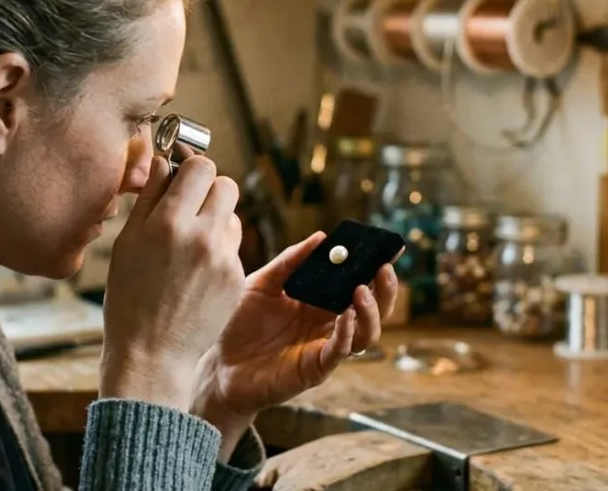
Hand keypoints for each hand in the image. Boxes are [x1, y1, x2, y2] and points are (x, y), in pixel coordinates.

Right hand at [100, 155, 245, 412]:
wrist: (151, 353)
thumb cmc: (130, 298)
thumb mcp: (126, 244)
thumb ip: (149, 198)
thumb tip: (166, 162)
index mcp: (168, 222)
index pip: (201, 166)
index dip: (192, 169)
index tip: (183, 179)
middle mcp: (201, 236)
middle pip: (226, 184)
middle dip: (209, 190)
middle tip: (190, 208)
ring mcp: (223, 258)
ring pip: (233, 215)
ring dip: (216, 220)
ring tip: (191, 244)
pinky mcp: (236, 278)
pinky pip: (233, 247)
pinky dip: (219, 251)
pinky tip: (197, 272)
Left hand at [191, 231, 398, 436]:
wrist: (217, 364)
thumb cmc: (238, 324)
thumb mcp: (261, 284)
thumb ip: (290, 262)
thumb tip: (321, 237)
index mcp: (319, 301)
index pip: (358, 282)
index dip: (376, 267)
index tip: (389, 248)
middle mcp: (328, 324)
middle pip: (372, 308)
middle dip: (385, 288)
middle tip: (384, 267)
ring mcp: (324, 347)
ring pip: (366, 333)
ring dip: (370, 311)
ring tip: (361, 289)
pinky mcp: (315, 368)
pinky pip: (340, 351)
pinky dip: (347, 332)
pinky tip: (344, 314)